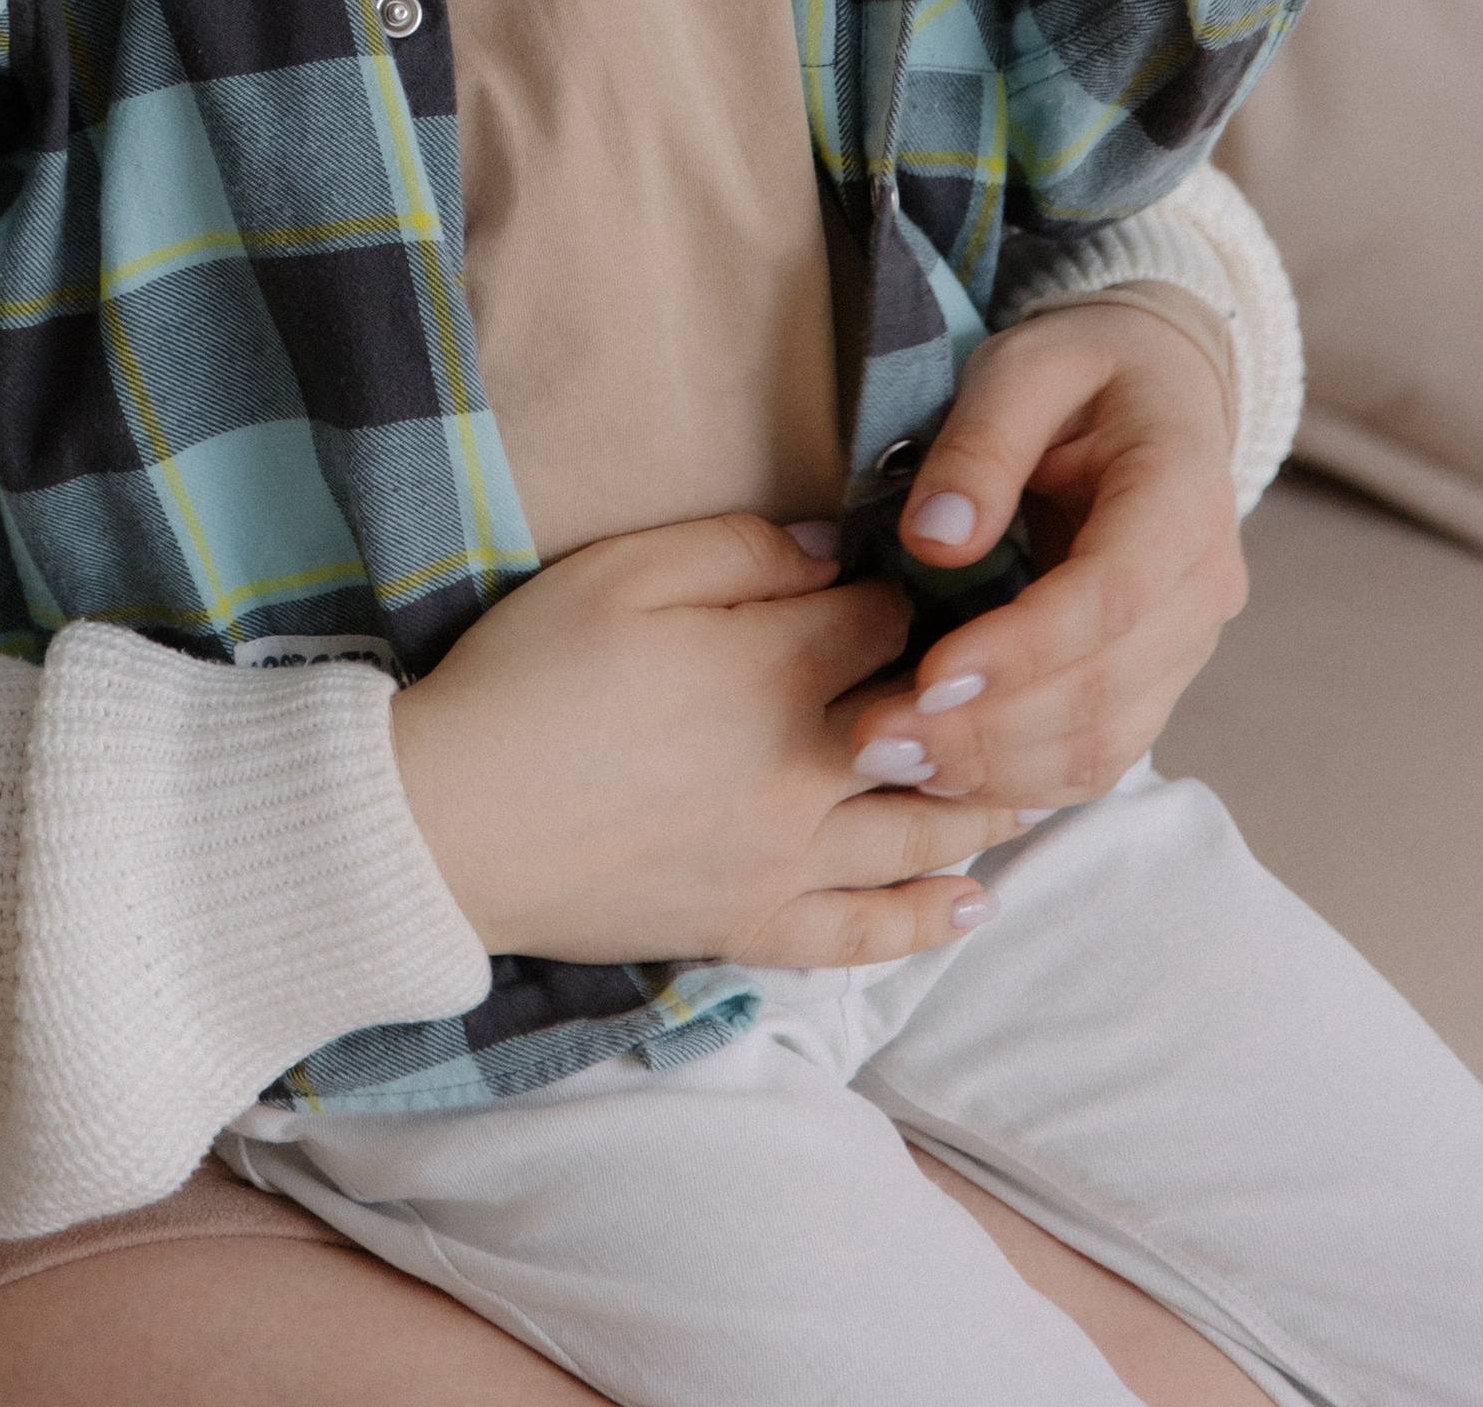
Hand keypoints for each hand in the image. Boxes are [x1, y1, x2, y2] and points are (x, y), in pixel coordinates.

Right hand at [388, 512, 1025, 969]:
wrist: (448, 822)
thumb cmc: (526, 677)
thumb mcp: (622, 571)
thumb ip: (742, 549)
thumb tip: (840, 551)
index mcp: (774, 668)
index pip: (890, 624)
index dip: (912, 595)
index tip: (926, 580)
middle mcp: (805, 770)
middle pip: (935, 733)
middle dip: (982, 703)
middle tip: (1019, 681)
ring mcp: (786, 859)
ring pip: (923, 835)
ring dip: (990, 806)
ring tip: (1034, 781)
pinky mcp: (752, 926)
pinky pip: (865, 934)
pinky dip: (928, 920)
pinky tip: (973, 902)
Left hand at [847, 304, 1246, 812]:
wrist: (1158, 390)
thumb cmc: (1083, 371)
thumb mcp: (1025, 367)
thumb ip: (981, 446)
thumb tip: (936, 540)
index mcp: (1183, 497)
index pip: (1112, 598)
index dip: (1022, 650)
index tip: (929, 679)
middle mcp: (1201, 588)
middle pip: (1106, 688)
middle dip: (987, 729)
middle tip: (876, 738)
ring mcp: (1186, 644)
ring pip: (1106, 741)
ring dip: (997, 769)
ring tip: (892, 762)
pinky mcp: (1154, 677)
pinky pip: (1100, 753)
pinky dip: (1023, 778)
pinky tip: (942, 775)